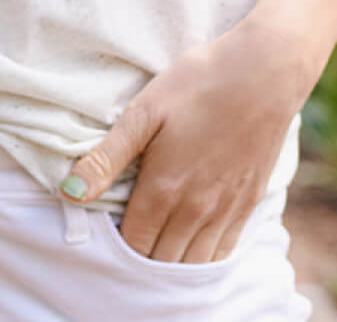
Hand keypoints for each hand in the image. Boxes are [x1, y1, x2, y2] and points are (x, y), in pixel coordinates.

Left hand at [59, 19, 313, 262]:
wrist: (266, 71)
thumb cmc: (201, 82)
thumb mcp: (146, 110)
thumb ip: (108, 156)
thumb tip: (69, 194)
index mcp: (163, 189)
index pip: (133, 245)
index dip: (116, 249)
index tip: (105, 237)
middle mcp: (195, 211)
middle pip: (161, 263)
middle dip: (141, 261)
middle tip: (129, 242)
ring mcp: (226, 211)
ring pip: (193, 265)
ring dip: (171, 265)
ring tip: (156, 248)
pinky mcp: (249, 204)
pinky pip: (223, 253)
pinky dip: (203, 259)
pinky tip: (192, 246)